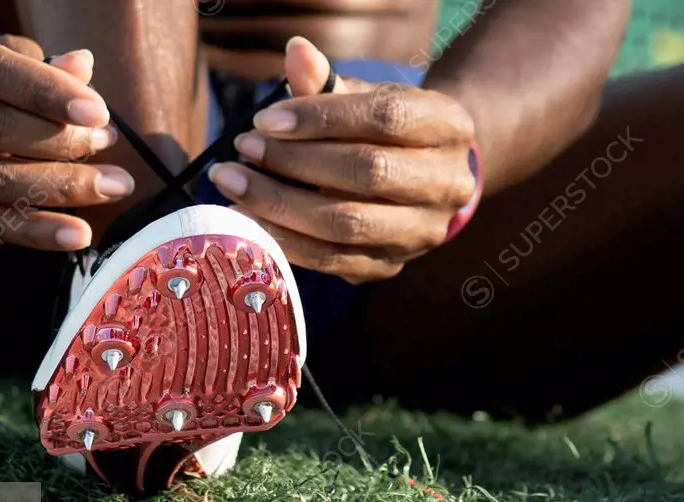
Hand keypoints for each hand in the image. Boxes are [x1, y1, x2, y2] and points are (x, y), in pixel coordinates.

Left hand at [209, 38, 477, 282]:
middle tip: (243, 150)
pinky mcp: (391, 267)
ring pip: (347, 224)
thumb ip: (327, 82)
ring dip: (281, 205)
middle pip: (367, 172)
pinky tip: (252, 221)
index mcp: (448, 127)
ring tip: (235, 186)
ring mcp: (421, 232)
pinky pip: (334, 261)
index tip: (265, 119)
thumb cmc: (385, 131)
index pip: (386, 118)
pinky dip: (287, 242)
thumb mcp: (364, 99)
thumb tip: (296, 52)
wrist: (421, 181)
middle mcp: (446, 184)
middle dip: (294, 161)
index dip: (322, 118)